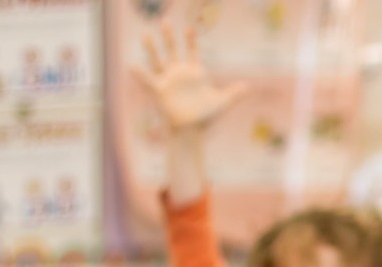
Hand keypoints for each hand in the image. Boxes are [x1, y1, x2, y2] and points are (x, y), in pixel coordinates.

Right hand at [131, 23, 247, 134]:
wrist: (192, 130)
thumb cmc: (206, 117)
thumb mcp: (223, 102)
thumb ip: (235, 93)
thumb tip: (249, 87)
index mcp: (195, 73)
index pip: (193, 52)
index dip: (191, 40)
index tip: (191, 26)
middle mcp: (179, 74)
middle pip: (173, 51)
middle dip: (169, 37)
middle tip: (164, 21)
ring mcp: (168, 81)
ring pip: (158, 61)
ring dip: (151, 49)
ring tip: (145, 35)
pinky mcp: (159, 91)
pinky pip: (148, 80)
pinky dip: (140, 74)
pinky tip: (133, 65)